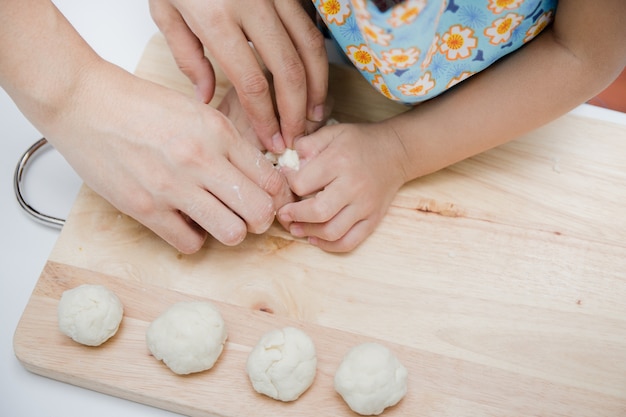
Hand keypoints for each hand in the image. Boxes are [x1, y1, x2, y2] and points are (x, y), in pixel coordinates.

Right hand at [49, 62, 292, 253]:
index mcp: (219, 133)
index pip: (272, 180)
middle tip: (248, 214)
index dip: (277, 197)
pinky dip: (193, 238)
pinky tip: (184, 221)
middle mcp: (201, 160)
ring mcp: (172, 187)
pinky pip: (190, 244)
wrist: (83, 102)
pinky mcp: (144, 208)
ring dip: (230, 231)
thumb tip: (257, 177)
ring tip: (216, 219)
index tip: (269, 200)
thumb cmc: (139, 105)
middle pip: (260, 212)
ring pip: (232, 233)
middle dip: (261, 219)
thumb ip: (228, 143)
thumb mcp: (196, 112)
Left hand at [149, 0, 327, 151]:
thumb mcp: (165, 10)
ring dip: (316, 85)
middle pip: (288, 69)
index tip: (272, 139)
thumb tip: (206, 96)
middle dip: (297, 110)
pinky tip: (314, 79)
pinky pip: (310, 26)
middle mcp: (251, 5)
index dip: (266, 116)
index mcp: (216, 17)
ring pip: (309, 47)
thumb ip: (186, 56)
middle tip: (297, 135)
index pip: (252, 81)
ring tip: (316, 114)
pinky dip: (316, 58)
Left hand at [276, 122, 407, 251]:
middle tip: (284, 214)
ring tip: (296, 228)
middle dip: (294, 216)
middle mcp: (353, 186)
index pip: (303, 183)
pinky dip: (329, 246)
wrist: (396, 151)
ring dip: (308, 233)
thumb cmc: (360, 142)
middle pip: (317, 212)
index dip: (289, 185)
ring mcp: (365, 206)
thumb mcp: (332, 132)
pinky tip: (316, 238)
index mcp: (339, 162)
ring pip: (332, 231)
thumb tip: (289, 165)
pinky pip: (350, 242)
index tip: (286, 184)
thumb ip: (308, 144)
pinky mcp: (373, 219)